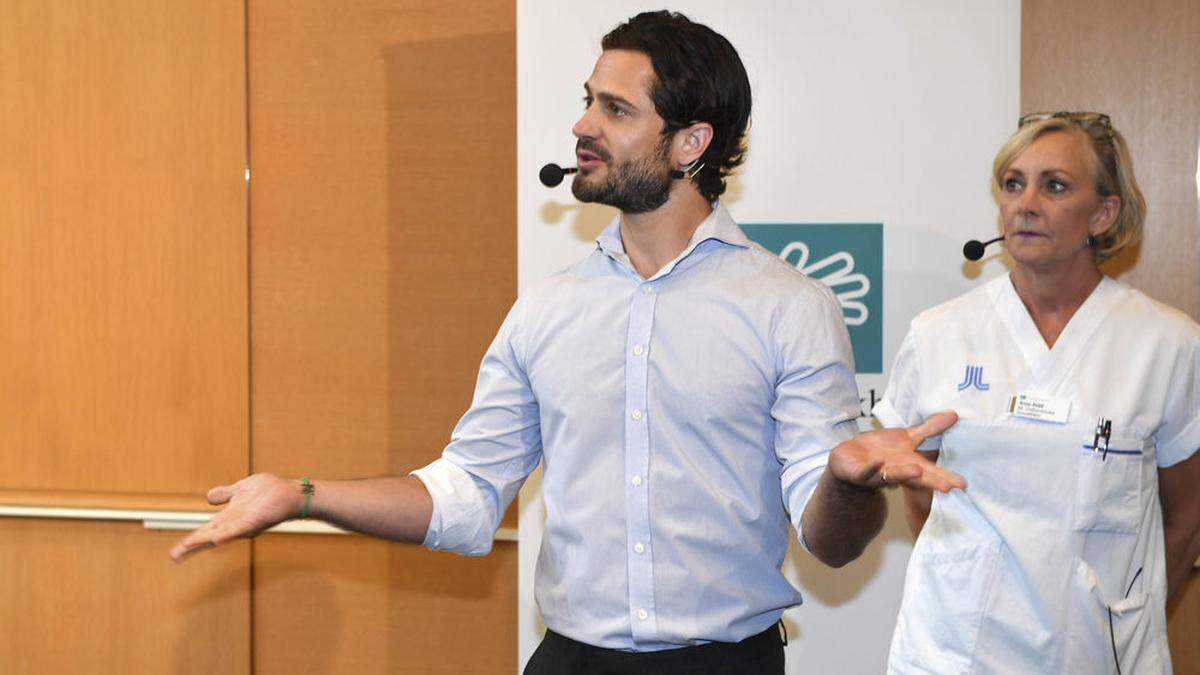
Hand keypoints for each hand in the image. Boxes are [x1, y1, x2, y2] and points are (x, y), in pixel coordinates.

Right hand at [169, 473, 303, 561]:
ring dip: (205, 541)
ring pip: (220, 534)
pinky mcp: (256, 521)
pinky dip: (228, 534)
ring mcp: (245, 524)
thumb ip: (224, 494)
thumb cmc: (268, 492)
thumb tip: (208, 498)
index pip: (206, 530)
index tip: (175, 553)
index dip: (191, 541)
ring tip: (187, 547)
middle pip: (209, 536)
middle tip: (174, 556)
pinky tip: (217, 539)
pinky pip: (240, 529)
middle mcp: (235, 524)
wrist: (291, 493)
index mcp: (229, 517)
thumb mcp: (240, 489)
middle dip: (192, 545)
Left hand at [829, 411, 964, 492]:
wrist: (850, 458)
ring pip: (892, 475)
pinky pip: (865, 472)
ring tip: (918, 471)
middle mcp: (897, 471)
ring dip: (904, 474)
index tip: (963, 484)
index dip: (945, 477)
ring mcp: (877, 473)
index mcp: (910, 464)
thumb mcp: (907, 437)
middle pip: (916, 478)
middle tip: (949, 487)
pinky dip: (871, 468)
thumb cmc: (881, 450)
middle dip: (931, 482)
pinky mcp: (859, 473)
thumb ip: (929, 429)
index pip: (930, 471)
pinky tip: (877, 463)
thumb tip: (954, 415)